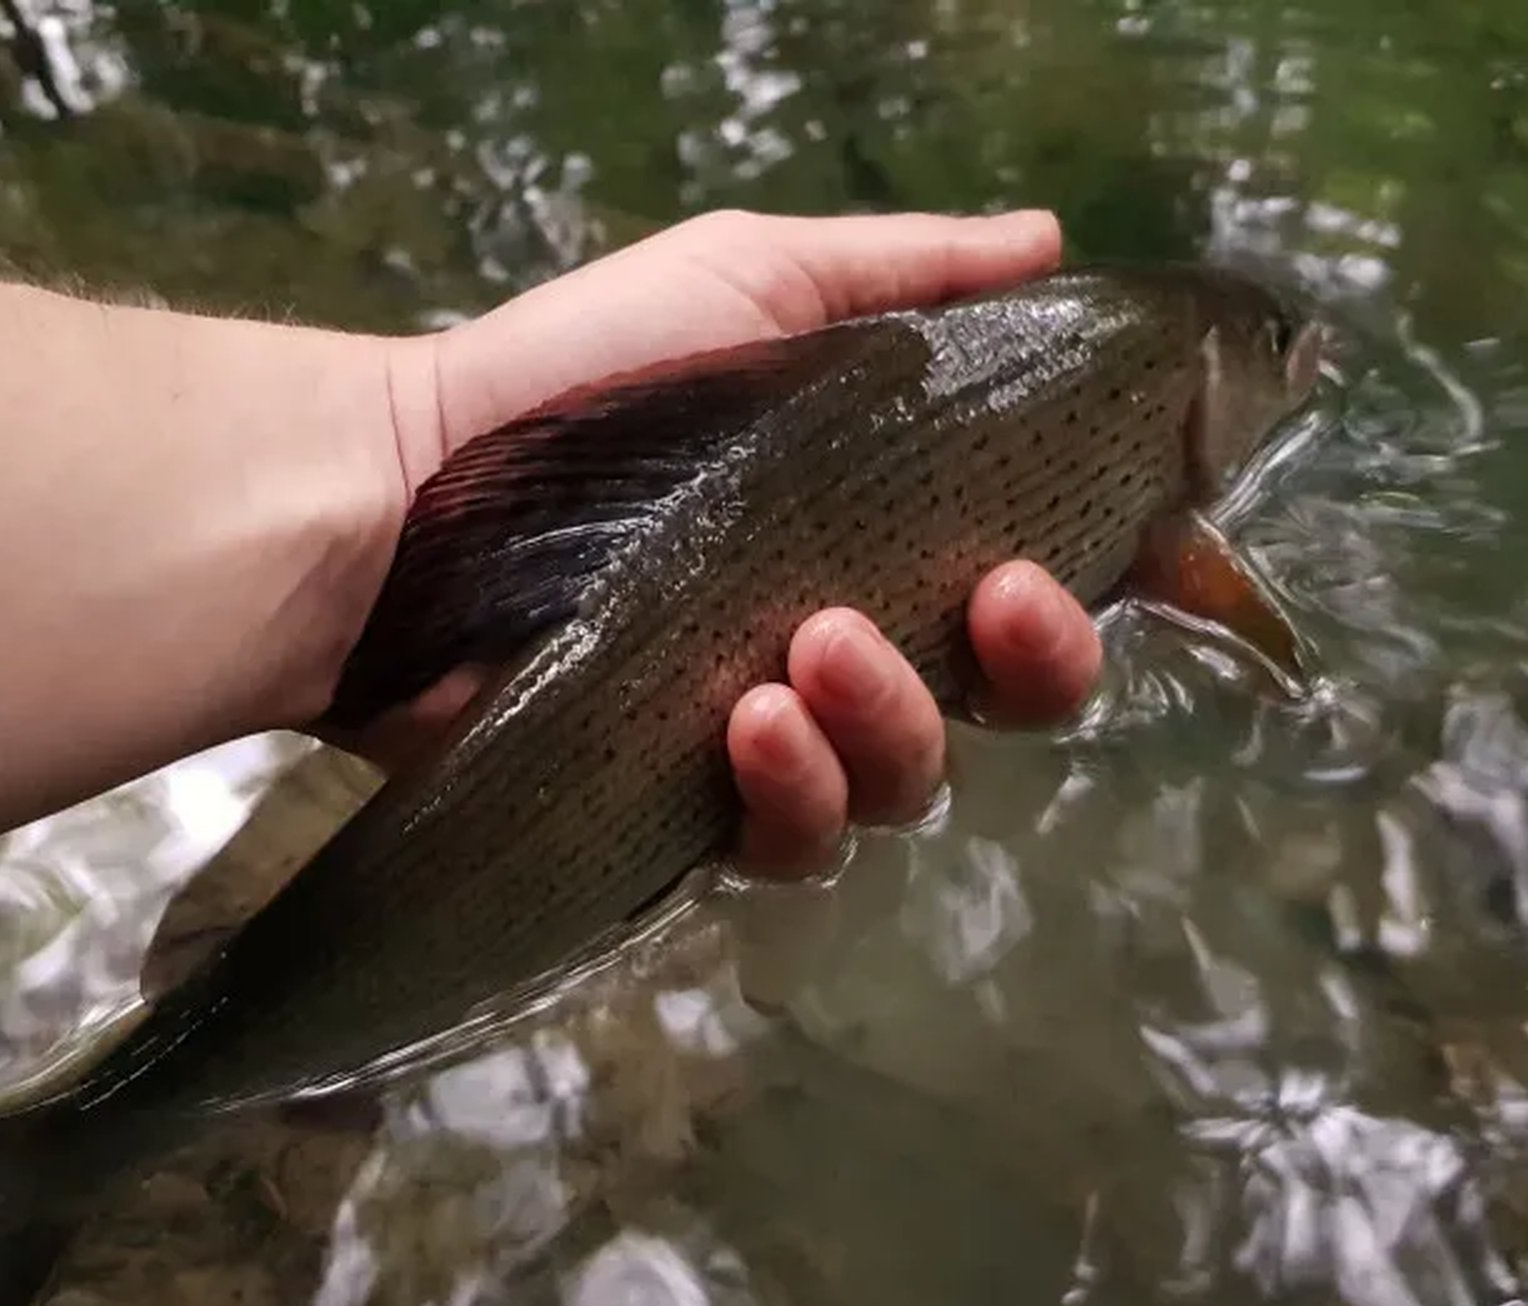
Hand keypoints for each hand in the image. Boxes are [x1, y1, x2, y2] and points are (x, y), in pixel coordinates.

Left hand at [377, 209, 1101, 876]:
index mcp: (884, 538)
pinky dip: (792, 794)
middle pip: (1002, 708)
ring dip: (894, 727)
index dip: (1096, 590)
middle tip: (988, 600)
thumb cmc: (585, 379)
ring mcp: (772, 744)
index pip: (1032, 589)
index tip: (1115, 555)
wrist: (412, 485)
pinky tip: (745, 721)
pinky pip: (789, 846)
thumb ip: (904, 274)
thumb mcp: (752, 281)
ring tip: (810, 649)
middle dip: (1028, 664)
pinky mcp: (688, 816)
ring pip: (907, 787)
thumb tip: (1048, 236)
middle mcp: (851, 651)